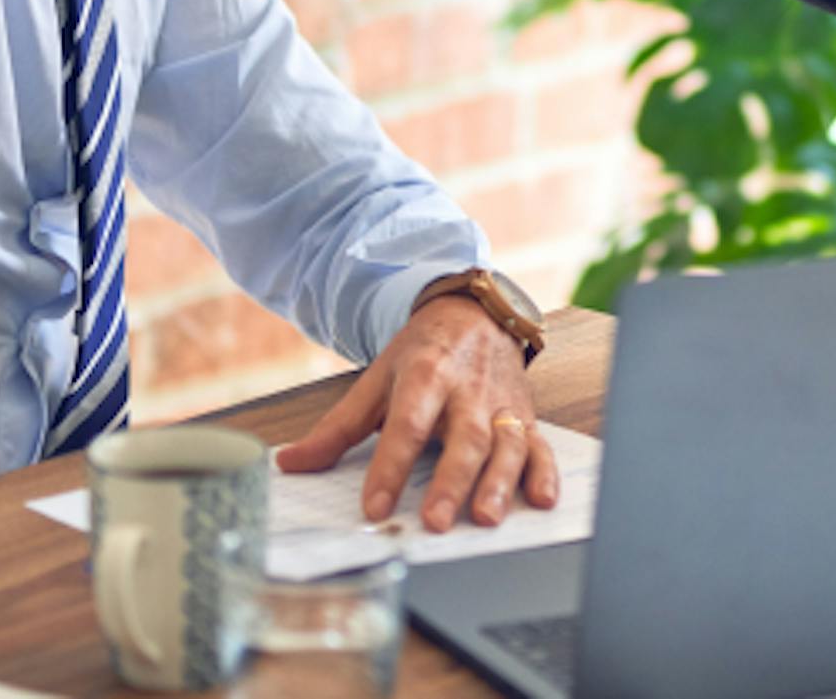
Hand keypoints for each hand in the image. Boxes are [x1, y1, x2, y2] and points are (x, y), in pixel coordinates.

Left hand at [273, 292, 559, 529]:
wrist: (477, 314)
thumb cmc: (425, 353)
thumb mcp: (377, 380)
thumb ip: (338, 428)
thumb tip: (290, 463)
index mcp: (426, 376)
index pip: (406, 425)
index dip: (390, 468)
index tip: (375, 507)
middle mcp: (468, 390)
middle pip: (464, 438)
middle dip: (451, 482)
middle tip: (434, 521)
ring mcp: (502, 405)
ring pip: (506, 444)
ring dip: (499, 482)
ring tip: (485, 517)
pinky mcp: (526, 417)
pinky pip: (541, 446)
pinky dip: (545, 473)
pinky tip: (542, 500)